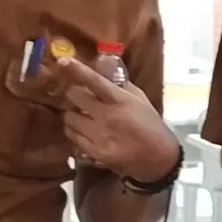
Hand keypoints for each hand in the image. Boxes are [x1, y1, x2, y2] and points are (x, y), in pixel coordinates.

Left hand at [51, 57, 177, 179]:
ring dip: (72, 114)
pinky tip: (82, 131)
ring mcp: (100, 136)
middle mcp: (108, 116)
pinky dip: (74, 131)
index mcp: (122, 101)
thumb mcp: (141, 101)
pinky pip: (72, 136)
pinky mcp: (95, 152)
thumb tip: (104, 69)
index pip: (95, 81)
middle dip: (73, 94)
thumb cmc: (151, 126)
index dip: (78, 70)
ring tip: (80, 116)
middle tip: (78, 97)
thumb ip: (122, 85)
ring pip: (69, 118)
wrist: (158, 159)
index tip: (63, 61)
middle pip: (75, 97)